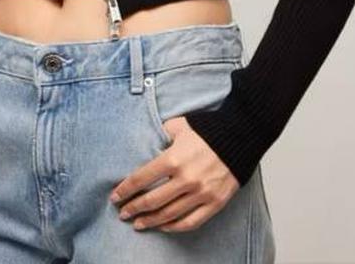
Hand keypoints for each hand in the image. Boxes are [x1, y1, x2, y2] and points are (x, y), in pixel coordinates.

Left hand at [109, 115, 239, 231]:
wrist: (239, 136)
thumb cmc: (207, 130)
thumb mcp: (179, 126)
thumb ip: (161, 134)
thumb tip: (149, 140)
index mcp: (173, 158)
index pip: (141, 178)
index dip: (125, 190)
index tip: (115, 197)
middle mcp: (186, 179)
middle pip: (152, 200)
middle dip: (134, 208)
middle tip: (123, 213)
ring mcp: (201, 193)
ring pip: (169, 215)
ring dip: (151, 221)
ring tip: (138, 223)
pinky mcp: (214, 203)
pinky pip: (191, 222)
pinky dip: (175, 227)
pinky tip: (164, 226)